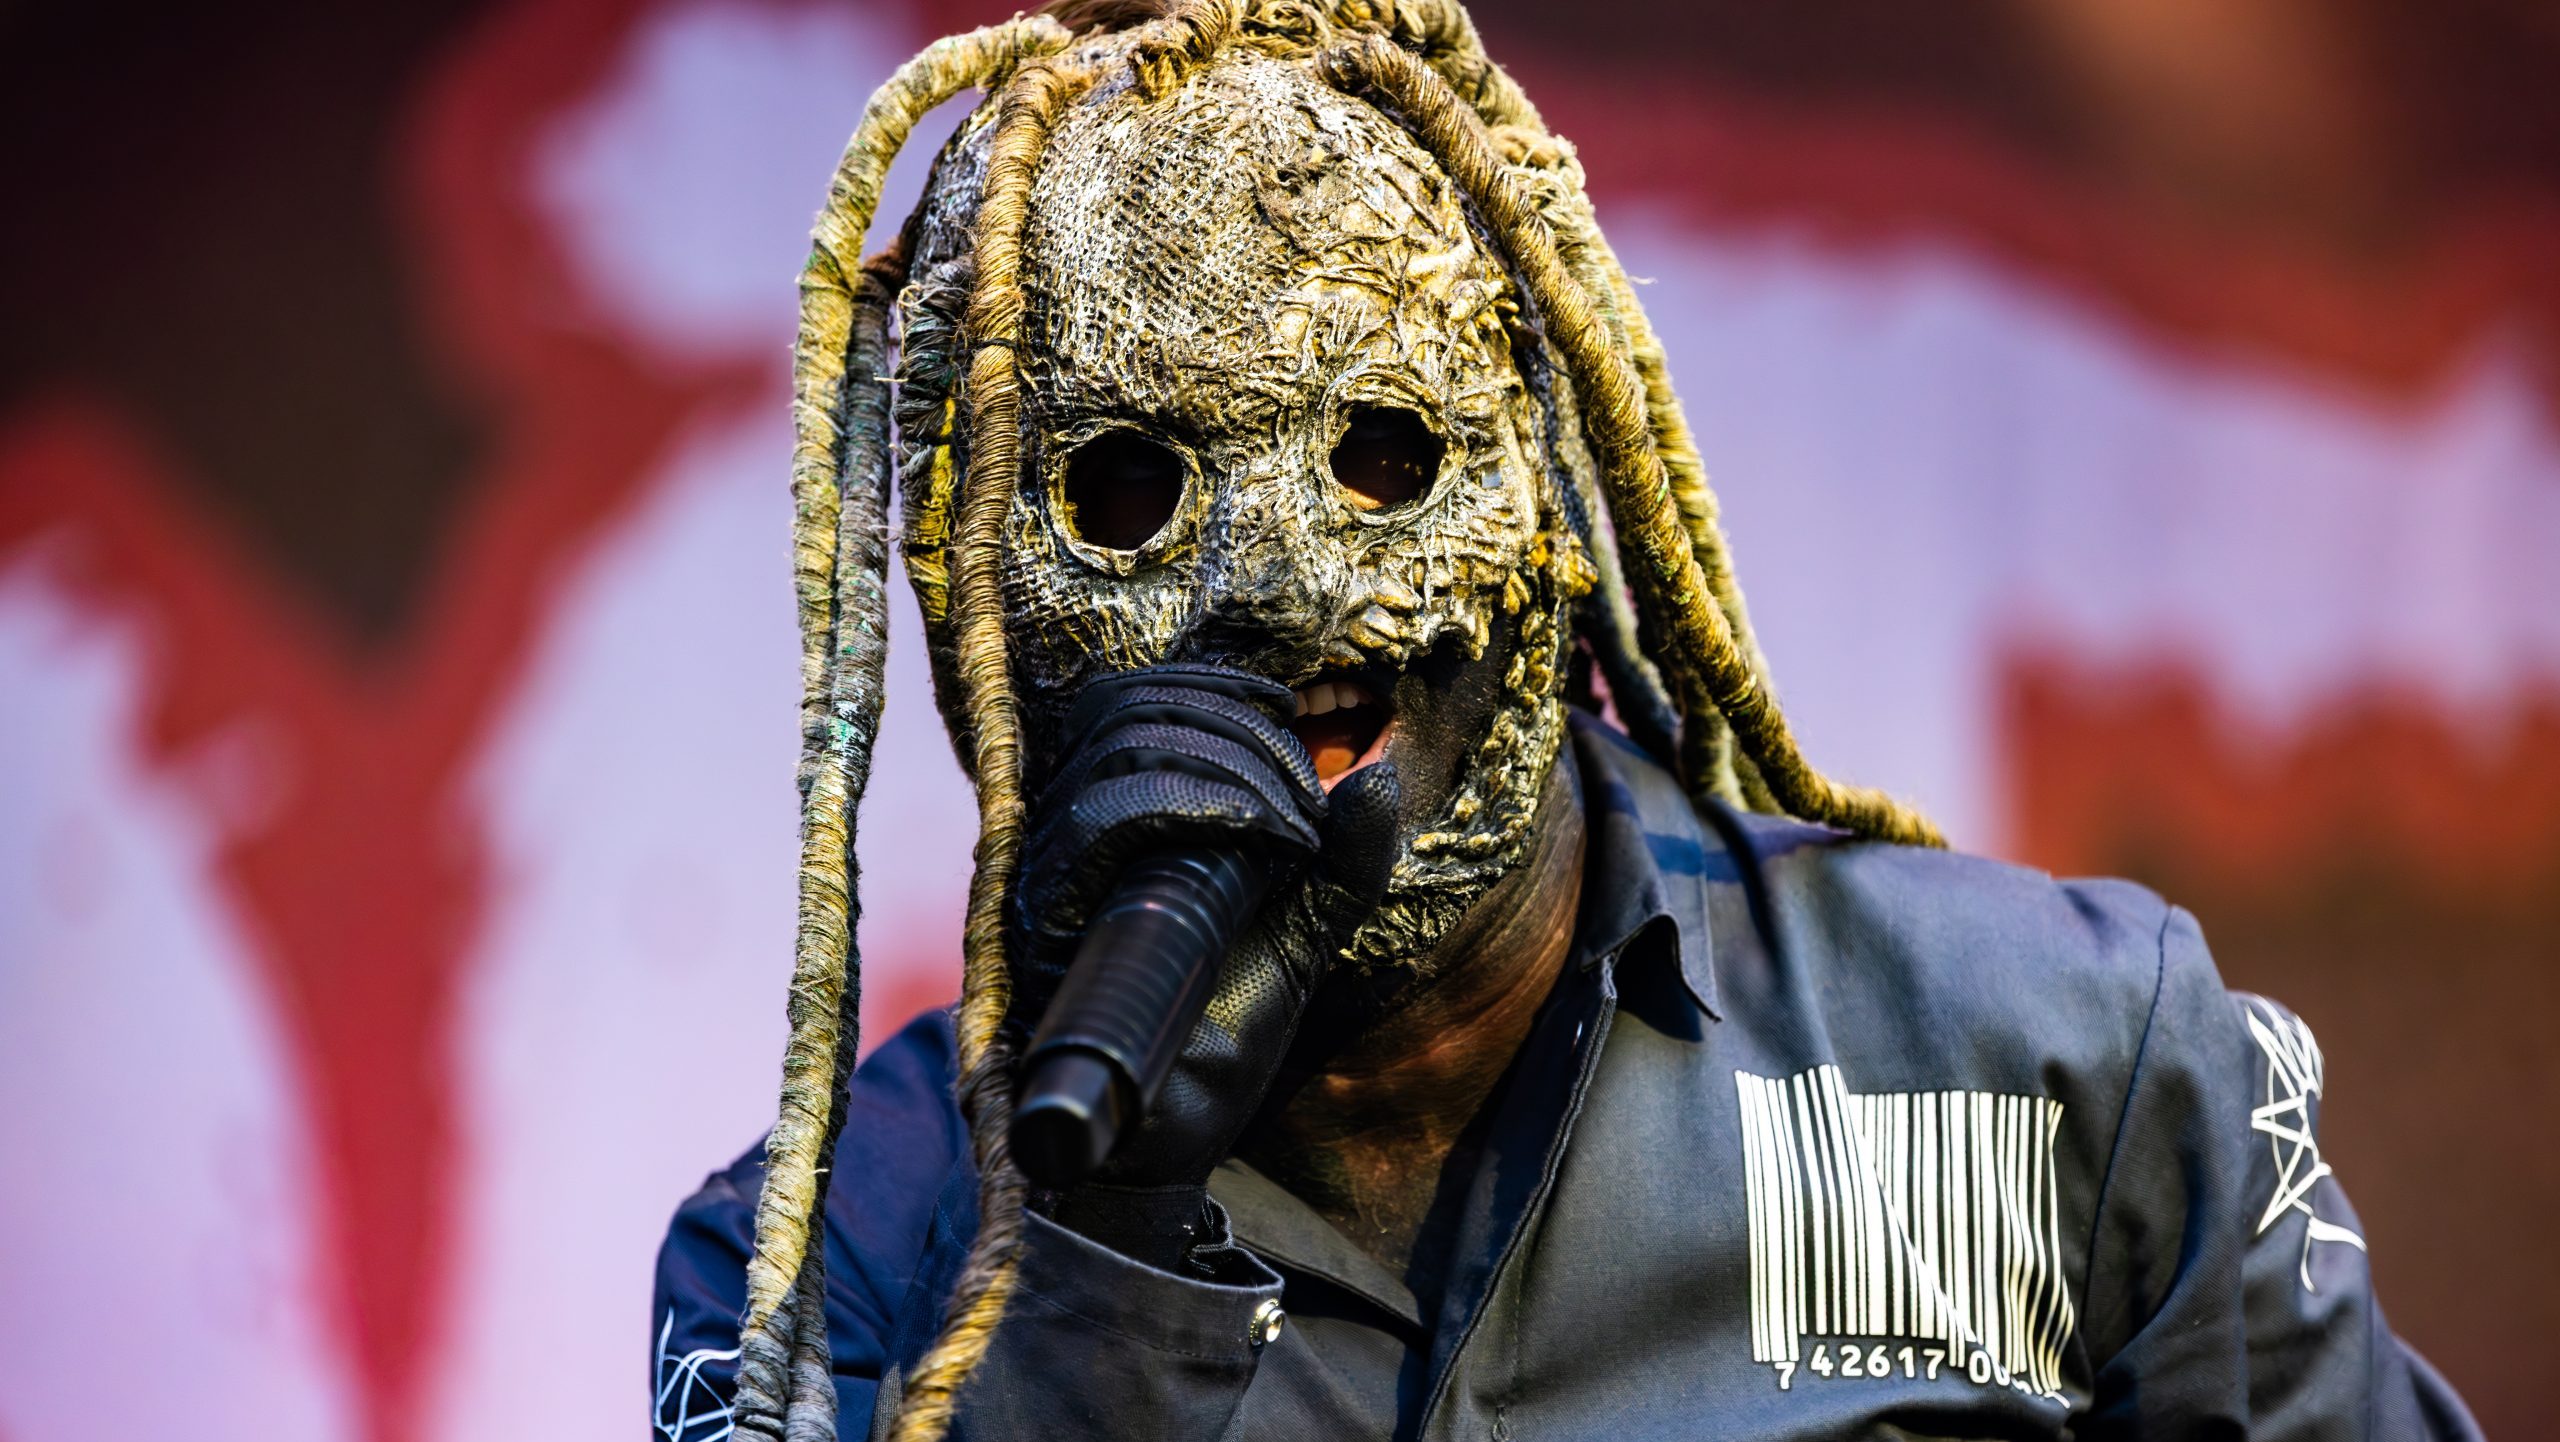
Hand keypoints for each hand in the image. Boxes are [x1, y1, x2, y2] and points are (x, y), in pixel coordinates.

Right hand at [1009, 664, 1399, 1262]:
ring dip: (1230, 764)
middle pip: (1131, 707)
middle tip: (1309, 796)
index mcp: (1111, 815)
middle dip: (1240, 728)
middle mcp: (1063, 827)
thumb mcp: (1302, 929)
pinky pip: (1105, 817)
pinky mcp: (1043, 909)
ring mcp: (1047, 864)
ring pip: (1122, 748)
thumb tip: (1382, 770)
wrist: (1172, 1137)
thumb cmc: (1221, 1030)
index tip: (1293, 710)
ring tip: (1295, 823)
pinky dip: (1196, 805)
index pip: (1136, 696)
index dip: (1216, 685)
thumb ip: (1341, 859)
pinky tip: (1261, 841)